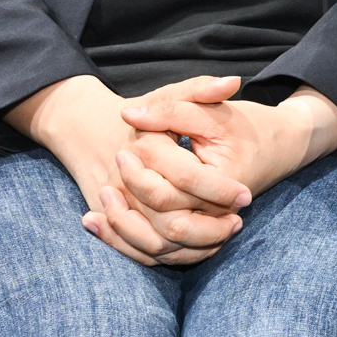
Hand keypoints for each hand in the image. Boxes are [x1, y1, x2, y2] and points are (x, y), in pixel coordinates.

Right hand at [10, 74, 244, 264]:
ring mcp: (118, 207)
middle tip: (238, 220)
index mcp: (143, 148)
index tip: (246, 195)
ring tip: (226, 232)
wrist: (91, 129)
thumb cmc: (142, 111)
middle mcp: (125, 183)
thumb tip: (233, 82)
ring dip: (197, 246)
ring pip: (158, 245)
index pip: (187, 178)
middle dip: (211, 228)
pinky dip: (175, 253)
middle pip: (171, 223)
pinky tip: (204, 244)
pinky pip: (145, 251)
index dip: (221, 190)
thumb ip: (201, 88)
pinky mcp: (116, 222)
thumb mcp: (172, 94)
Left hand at [122, 78, 336, 218]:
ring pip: (157, 238)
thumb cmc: (247, 127)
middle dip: (133, 185)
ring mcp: (207, 225)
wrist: (279, 150)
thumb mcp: (213, 110)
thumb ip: (173, 108)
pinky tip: (105, 216)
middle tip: (118, 158)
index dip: (144, 158)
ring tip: (109, 190)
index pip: (176, 176)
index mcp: (222, 178)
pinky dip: (128, 234)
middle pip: (162, 210)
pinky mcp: (195, 234)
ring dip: (124, 221)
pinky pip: (156, 245)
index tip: (126, 139)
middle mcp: (215, 209)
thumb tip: (128, 114)